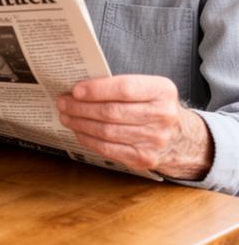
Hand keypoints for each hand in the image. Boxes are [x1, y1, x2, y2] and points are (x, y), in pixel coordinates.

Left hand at [57, 74, 211, 178]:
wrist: (181, 138)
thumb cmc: (154, 106)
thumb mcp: (148, 88)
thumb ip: (120, 85)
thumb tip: (80, 88)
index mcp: (162, 91)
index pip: (124, 88)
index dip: (97, 90)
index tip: (75, 90)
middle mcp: (162, 116)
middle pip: (111, 112)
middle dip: (81, 107)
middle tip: (63, 102)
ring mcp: (155, 140)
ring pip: (107, 132)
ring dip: (80, 123)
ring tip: (66, 115)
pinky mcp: (145, 159)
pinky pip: (109, 149)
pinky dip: (89, 139)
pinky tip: (79, 131)